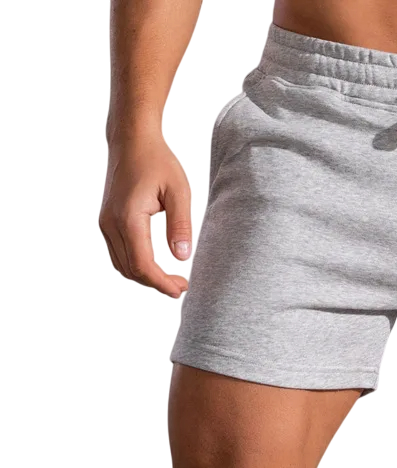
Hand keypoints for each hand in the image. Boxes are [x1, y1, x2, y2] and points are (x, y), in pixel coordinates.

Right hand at [99, 133, 191, 297]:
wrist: (131, 140)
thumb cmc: (158, 161)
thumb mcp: (178, 192)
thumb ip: (180, 225)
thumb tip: (182, 258)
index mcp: (128, 218)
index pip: (143, 265)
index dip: (162, 283)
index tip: (181, 289)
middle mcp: (111, 224)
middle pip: (131, 270)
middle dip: (156, 283)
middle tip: (182, 286)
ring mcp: (105, 223)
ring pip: (122, 265)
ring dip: (145, 277)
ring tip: (172, 280)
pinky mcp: (106, 221)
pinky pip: (118, 254)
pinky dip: (136, 267)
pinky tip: (156, 267)